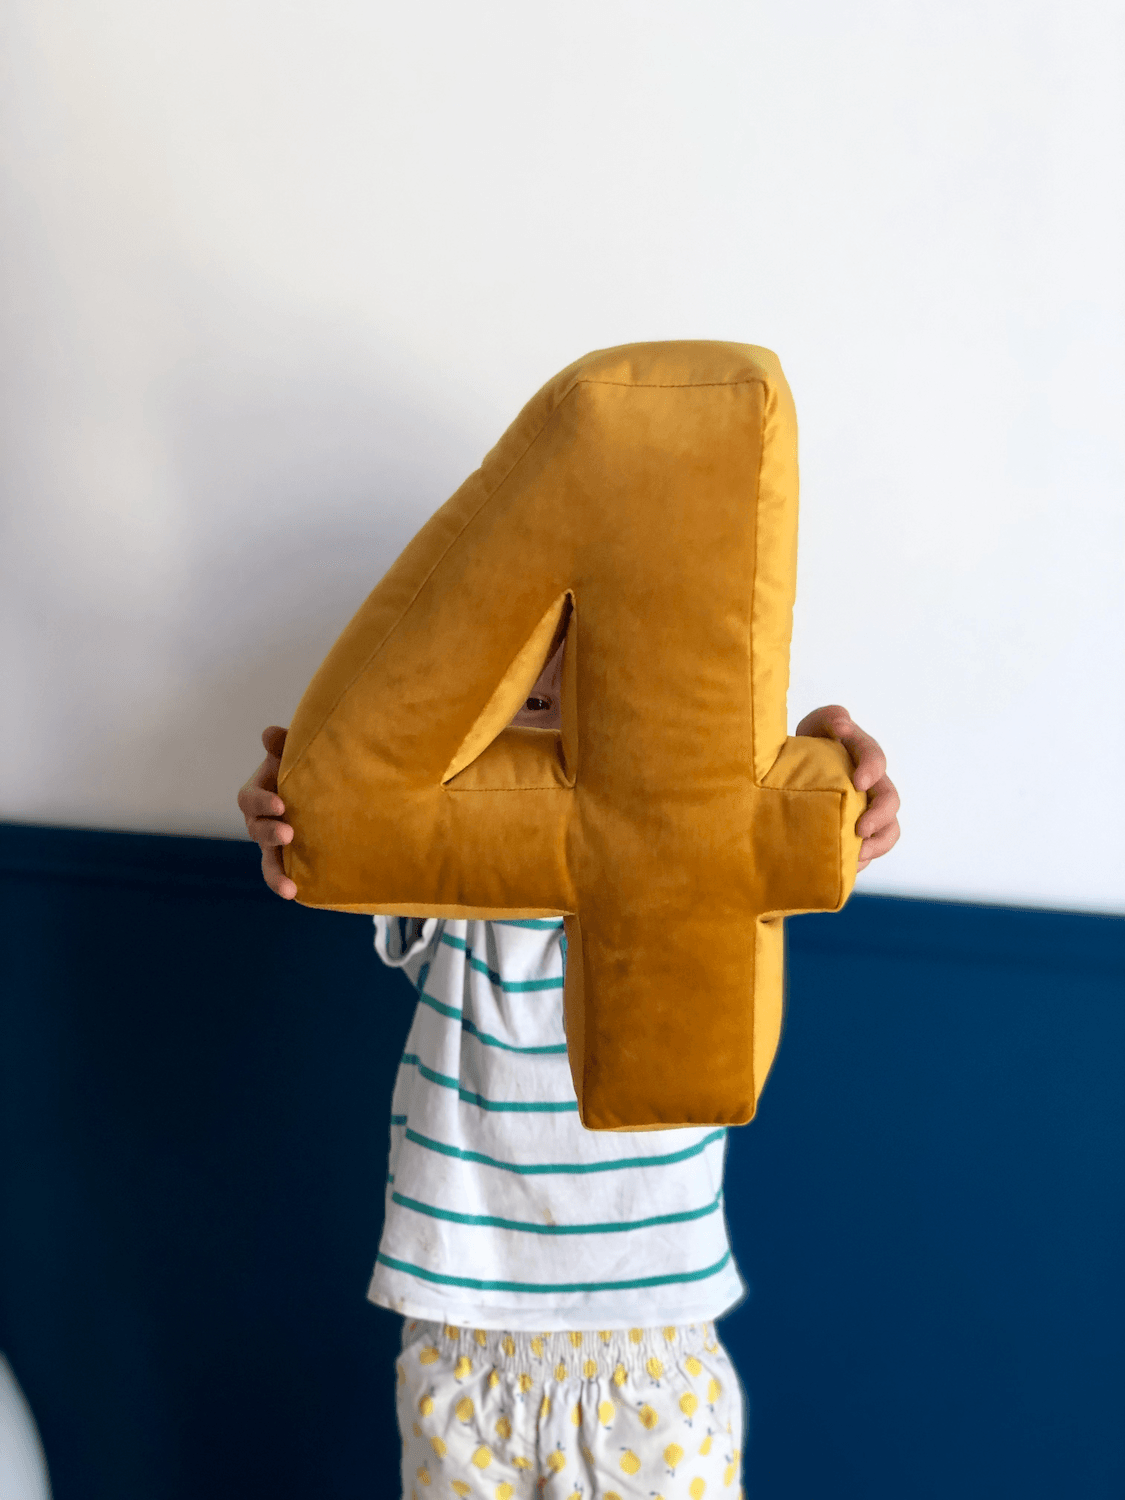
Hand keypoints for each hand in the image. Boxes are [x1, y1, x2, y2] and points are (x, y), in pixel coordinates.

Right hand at [237, 726, 296, 898]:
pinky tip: (298, 895)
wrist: (321, 782)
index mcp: (258, 794)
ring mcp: (274, 841)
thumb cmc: (302, 766)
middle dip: (270, 833)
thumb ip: (281, 745)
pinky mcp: (289, 857)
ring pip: (268, 859)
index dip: (261, 802)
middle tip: (289, 833)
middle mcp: (261, 820)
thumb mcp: (292, 754)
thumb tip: (270, 734)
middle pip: (256, 830)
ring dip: (275, 873)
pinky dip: (286, 883)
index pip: (250, 800)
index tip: (281, 804)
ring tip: (289, 887)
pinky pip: (283, 872)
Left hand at [794, 705, 900, 872]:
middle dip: (879, 816)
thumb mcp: (814, 726)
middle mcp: (871, 784)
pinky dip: (863, 860)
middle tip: (861, 829)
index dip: (871, 768)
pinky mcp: (858, 832)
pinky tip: (848, 867)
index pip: (873, 757)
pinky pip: (870, 849)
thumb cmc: (806, 746)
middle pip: (889, 800)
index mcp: (860, 754)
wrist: (790, 775)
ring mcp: (867, 809)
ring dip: (877, 845)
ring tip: (858, 857)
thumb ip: (829, 717)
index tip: (860, 781)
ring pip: (888, 830)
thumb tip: (842, 723)